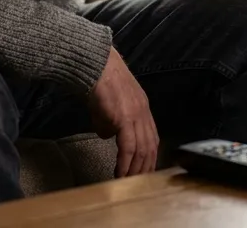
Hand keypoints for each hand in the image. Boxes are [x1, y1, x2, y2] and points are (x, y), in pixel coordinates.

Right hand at [88, 47, 159, 177]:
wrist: (94, 63)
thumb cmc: (98, 79)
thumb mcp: (107, 104)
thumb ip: (109, 121)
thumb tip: (107, 134)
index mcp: (142, 108)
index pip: (152, 137)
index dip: (149, 155)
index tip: (144, 169)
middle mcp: (144, 112)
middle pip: (151, 146)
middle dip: (145, 166)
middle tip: (138, 182)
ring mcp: (136, 115)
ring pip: (142, 149)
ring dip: (135, 169)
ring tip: (128, 182)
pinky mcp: (125, 118)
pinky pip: (128, 147)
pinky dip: (125, 163)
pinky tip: (120, 172)